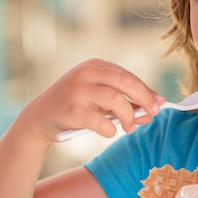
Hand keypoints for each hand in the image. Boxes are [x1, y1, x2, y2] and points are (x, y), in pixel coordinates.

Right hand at [15, 58, 163, 141]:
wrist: (38, 119)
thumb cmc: (75, 107)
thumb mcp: (97, 97)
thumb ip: (123, 98)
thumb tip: (155, 106)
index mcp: (94, 66)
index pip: (128, 75)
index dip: (146, 90)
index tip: (159, 104)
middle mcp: (86, 73)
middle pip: (125, 82)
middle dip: (144, 99)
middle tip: (151, 115)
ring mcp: (77, 90)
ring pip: (116, 100)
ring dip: (128, 116)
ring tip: (129, 128)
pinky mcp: (71, 110)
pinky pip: (100, 121)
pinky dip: (110, 129)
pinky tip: (109, 132)